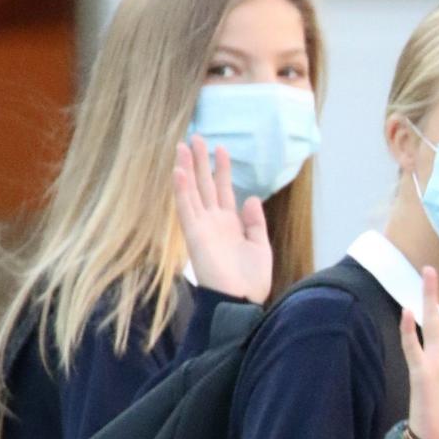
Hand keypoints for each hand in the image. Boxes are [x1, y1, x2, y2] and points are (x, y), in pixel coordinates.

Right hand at [173, 135, 272, 303]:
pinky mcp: (194, 235)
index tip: (221, 148)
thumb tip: (250, 198)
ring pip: (192, 192)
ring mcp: (202, 227)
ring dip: (186, 170)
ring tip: (182, 146)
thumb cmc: (252, 279)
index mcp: (230, 224)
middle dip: (200, 162)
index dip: (222, 169)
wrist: (241, 300)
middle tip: (196, 137)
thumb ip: (254, 222)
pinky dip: (181, 191)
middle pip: (205, 185)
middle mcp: (214, 222)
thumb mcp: (260, 246)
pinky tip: (178, 172)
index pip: (224, 190)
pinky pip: (186, 209)